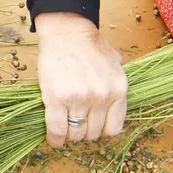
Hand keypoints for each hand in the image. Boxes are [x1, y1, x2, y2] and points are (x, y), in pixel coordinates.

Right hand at [35, 12, 127, 147]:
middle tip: (75, 127)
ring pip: (76, 134)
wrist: (67, 32)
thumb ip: (116, 86)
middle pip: (93, 133)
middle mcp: (101, 97)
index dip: (101, 132)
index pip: (113, 129)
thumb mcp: (115, 65)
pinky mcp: (57, 99)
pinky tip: (54, 140)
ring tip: (64, 130)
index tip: (93, 129)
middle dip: (84, 133)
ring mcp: (79, 99)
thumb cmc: (89, 45)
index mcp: (118, 90)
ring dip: (70, 136)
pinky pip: (57, 130)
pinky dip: (55, 139)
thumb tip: (115, 105)